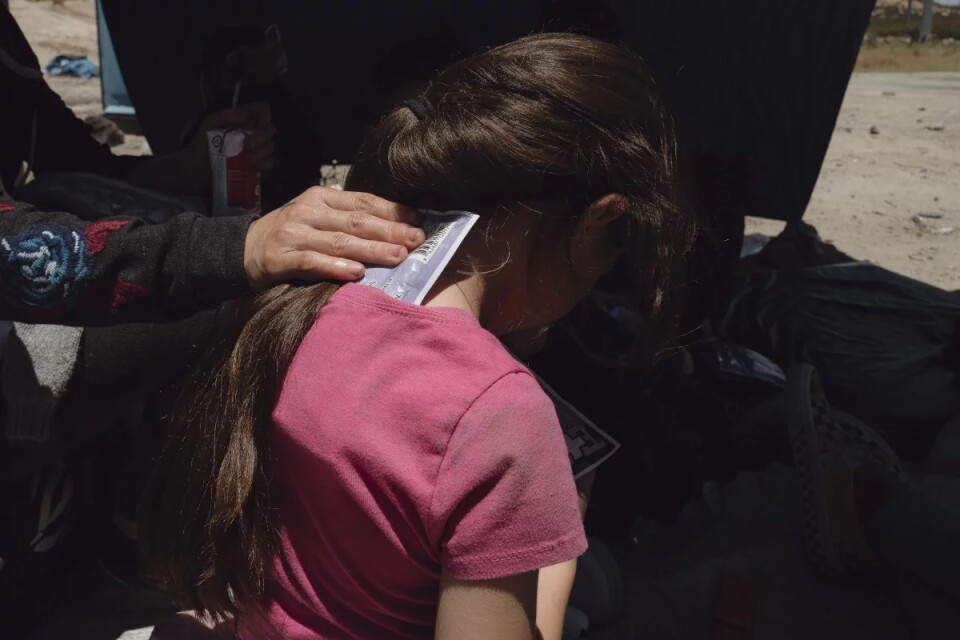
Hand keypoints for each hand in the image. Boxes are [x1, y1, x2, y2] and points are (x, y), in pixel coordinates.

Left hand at [198, 101, 275, 170]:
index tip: (258, 123)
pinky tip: (252, 167)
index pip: (262, 110)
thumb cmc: (202, 144)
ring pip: (270, 146)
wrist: (198, 169)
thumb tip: (244, 113)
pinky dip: (263, 164)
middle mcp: (253, 133)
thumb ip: (224, 116)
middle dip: (261, 136)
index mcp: (243, 120)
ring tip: (246, 159)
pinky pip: (269, 163)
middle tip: (247, 145)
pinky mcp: (258, 166)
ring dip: (260, 152)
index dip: (264, 114)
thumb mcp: (208, 126)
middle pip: (270, 128)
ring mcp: (257, 150)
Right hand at [243, 186, 424, 288]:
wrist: (243, 250)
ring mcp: (294, 234)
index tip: (418, 220)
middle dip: (389, 230)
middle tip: (416, 240)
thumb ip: (347, 218)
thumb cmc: (291, 234)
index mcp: (321, 197)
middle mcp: (308, 211)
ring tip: (397, 256)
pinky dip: (335, 266)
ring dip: (371, 249)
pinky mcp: (281, 258)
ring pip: (339, 241)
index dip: (392, 211)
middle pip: (356, 221)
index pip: (362, 201)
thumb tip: (395, 227)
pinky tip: (356, 273)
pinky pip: (312, 262)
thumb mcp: (317, 217)